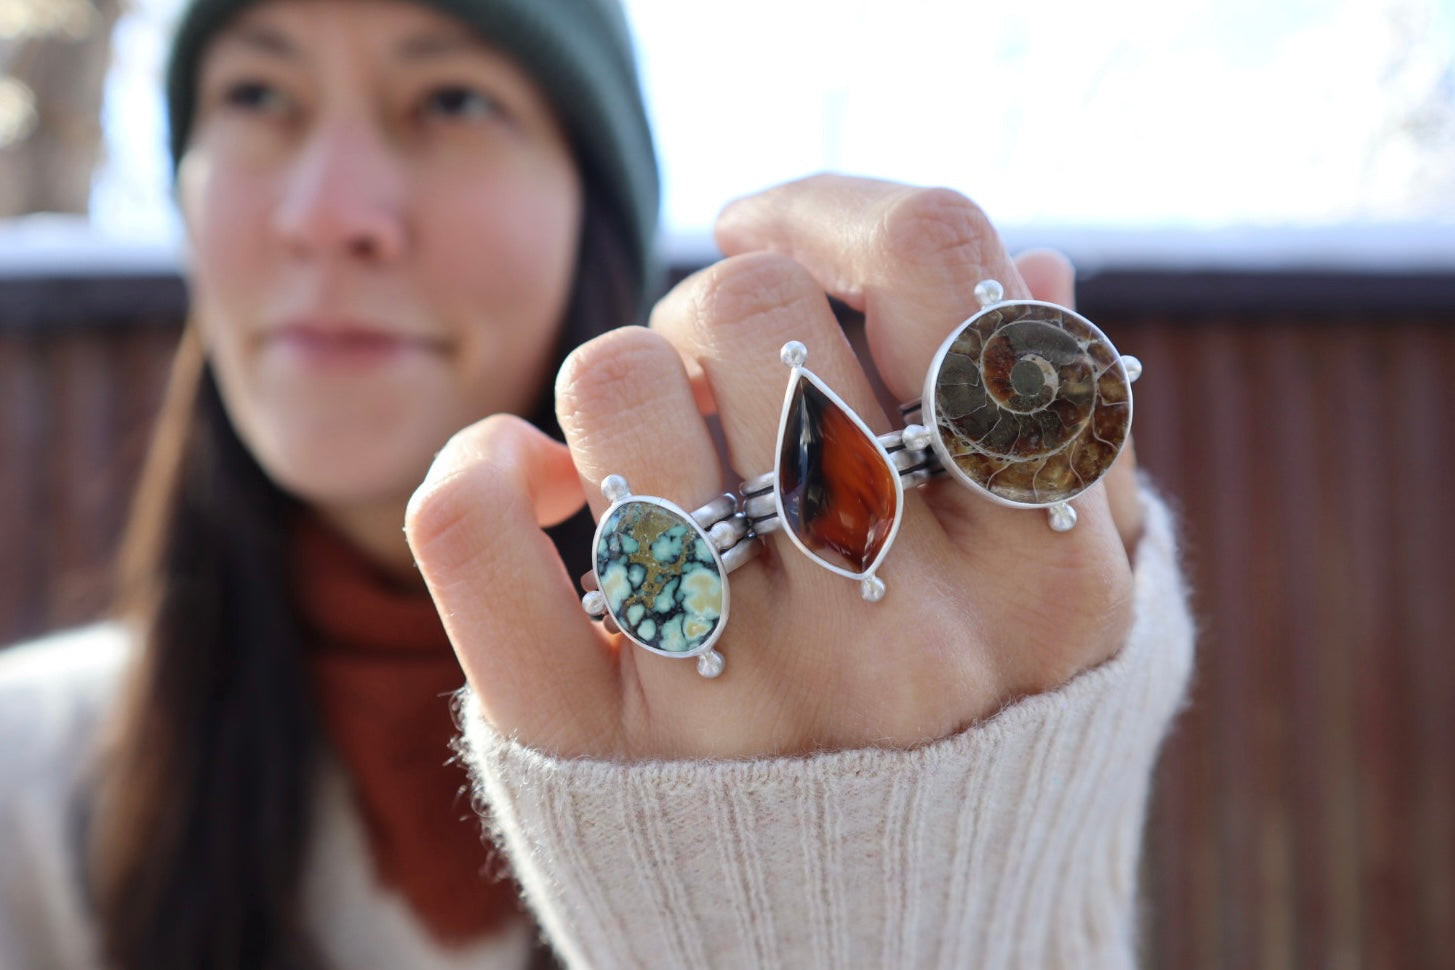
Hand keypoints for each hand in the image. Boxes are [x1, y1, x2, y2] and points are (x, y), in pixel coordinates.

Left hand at [405, 175, 1141, 759]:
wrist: (889, 964)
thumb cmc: (985, 753)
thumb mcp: (1083, 609)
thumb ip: (1071, 442)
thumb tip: (1036, 267)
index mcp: (1045, 573)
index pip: (934, 257)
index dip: (836, 207)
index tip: (786, 237)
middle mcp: (900, 632)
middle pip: (752, 302)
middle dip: (723, 308)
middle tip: (739, 391)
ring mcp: (738, 695)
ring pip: (612, 384)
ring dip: (626, 384)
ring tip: (668, 459)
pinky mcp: (588, 750)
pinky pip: (473, 526)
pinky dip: (485, 467)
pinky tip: (542, 486)